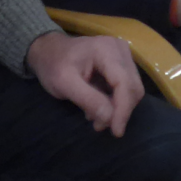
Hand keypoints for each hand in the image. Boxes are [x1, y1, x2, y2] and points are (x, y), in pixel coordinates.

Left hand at [26, 31, 143, 136]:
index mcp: (105, 49)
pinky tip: (97, 107)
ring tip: (94, 117)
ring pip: (132, 90)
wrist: (47, 50)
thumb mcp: (63, 83)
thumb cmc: (52, 64)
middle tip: (99, 125)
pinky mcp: (121, 63)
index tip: (116, 132)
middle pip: (133, 88)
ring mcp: (122, 55)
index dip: (123, 109)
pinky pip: (126, 88)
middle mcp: (119, 49)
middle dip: (119, 111)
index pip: (124, 83)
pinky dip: (115, 102)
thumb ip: (88, 99)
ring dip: (117, 108)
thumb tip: (110, 118)